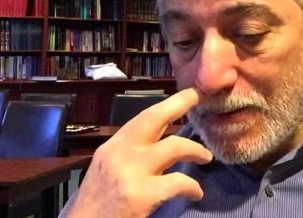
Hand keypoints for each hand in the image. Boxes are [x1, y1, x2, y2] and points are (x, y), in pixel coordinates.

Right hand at [67, 88, 212, 217]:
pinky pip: (178, 182)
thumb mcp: (107, 172)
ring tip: (206, 157)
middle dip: (179, 104)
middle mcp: (119, 154)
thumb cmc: (96, 206)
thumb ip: (128, 156)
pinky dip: (192, 186)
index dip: (166, 105)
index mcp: (111, 149)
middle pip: (154, 118)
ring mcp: (130, 173)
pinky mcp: (140, 195)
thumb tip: (157, 143)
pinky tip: (196, 192)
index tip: (186, 95)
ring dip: (196, 150)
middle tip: (197, 98)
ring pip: (175, 146)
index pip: (141, 119)